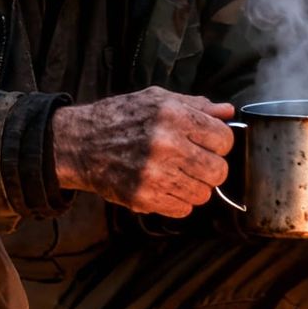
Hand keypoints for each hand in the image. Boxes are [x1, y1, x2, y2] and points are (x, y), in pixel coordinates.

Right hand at [53, 88, 235, 217]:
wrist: (80, 143)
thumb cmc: (120, 117)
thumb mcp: (157, 99)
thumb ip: (196, 106)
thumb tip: (228, 112)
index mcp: (173, 116)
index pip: (224, 139)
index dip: (219, 142)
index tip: (208, 143)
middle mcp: (166, 145)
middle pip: (219, 171)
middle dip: (212, 167)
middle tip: (196, 162)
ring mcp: (154, 175)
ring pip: (203, 194)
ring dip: (195, 186)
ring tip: (178, 174)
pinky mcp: (143, 198)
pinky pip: (182, 209)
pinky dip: (178, 200)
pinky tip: (165, 185)